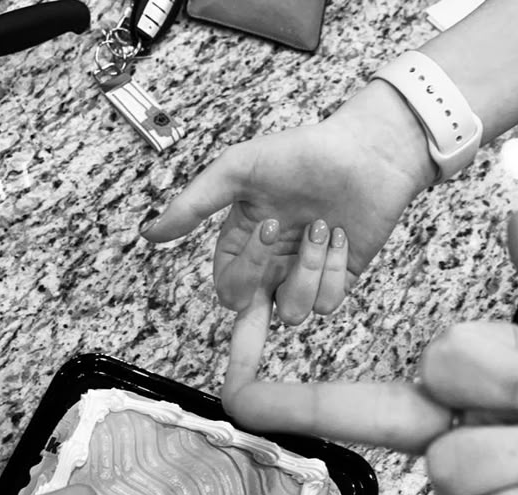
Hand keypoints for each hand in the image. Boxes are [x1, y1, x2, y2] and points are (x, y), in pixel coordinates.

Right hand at [141, 82, 435, 324]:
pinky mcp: (336, 284)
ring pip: (292, 313)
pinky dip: (333, 269)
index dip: (245, 271)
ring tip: (322, 227)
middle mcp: (270, 269)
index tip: (269, 227)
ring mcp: (303, 279)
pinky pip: (326, 304)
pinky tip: (340, 236)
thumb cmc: (303, 153)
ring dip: (308, 269)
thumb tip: (149, 235)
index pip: (228, 288)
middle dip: (258, 308)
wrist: (368, 152)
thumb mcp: (239, 170)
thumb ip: (194, 206)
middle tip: (281, 236)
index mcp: (242, 245)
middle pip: (250, 319)